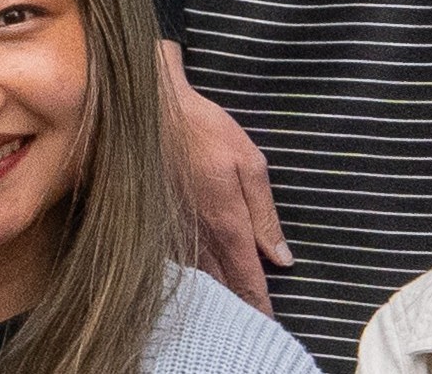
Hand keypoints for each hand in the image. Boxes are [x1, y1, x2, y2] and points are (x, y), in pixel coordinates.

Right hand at [160, 45, 284, 304]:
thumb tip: (281, 258)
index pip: (247, 277)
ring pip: (197, 279)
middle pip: (221, 286)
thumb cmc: (204, 129)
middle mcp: (198, 236)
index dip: (259, 303)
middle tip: (252, 323)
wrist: (150, 108)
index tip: (269, 323)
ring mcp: (172, 233)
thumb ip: (265, 215)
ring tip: (228, 312)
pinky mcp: (155, 225)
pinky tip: (197, 283)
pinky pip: (176, 263)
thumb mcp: (250, 163)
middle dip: (238, 306)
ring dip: (214, 297)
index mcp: (227, 222)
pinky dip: (191, 278)